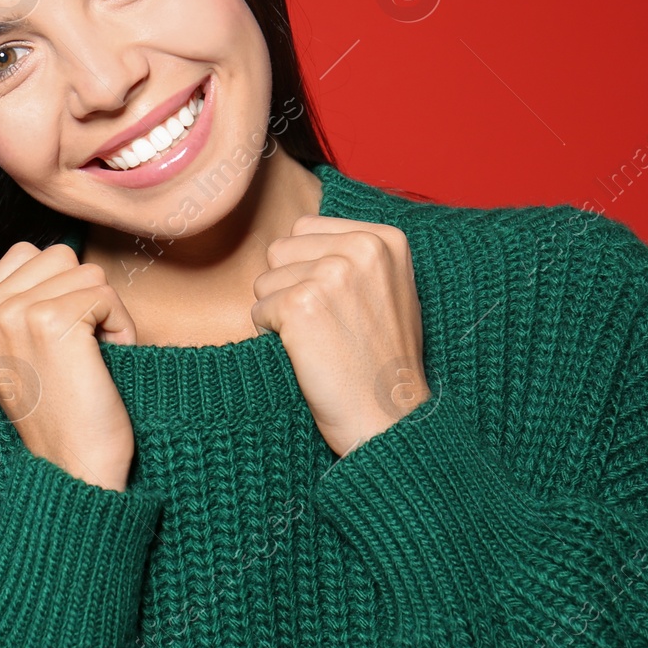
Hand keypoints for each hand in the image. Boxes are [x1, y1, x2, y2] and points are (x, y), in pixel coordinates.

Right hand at [0, 242, 139, 490]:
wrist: (74, 469)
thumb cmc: (62, 410)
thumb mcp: (20, 350)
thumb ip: (22, 300)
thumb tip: (60, 255)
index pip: (28, 254)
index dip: (59, 292)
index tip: (53, 347)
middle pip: (59, 255)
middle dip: (82, 297)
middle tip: (74, 355)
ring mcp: (12, 314)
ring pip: (86, 271)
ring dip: (104, 314)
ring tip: (87, 361)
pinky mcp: (51, 320)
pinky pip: (107, 293)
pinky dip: (121, 327)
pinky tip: (102, 366)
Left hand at [250, 215, 431, 456]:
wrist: (390, 418)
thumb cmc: (384, 361)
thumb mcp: (389, 290)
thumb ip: (351, 256)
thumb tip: (299, 237)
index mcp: (384, 238)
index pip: (306, 228)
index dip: (307, 269)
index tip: (338, 306)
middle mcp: (362, 247)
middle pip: (281, 249)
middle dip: (288, 286)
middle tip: (324, 326)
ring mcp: (332, 274)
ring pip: (264, 279)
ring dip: (278, 312)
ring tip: (317, 340)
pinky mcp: (302, 304)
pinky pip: (257, 310)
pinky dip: (271, 336)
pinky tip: (305, 354)